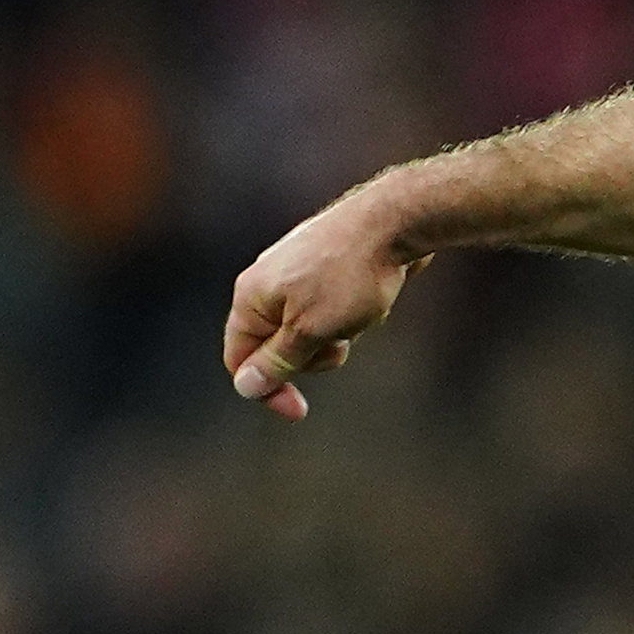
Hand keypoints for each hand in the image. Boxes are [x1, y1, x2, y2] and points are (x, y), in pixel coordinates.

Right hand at [221, 177, 429, 421]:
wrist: (394, 222)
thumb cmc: (350, 276)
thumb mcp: (311, 330)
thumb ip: (277, 361)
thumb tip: (245, 386)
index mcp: (251, 297)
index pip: (239, 359)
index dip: (265, 389)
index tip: (299, 411)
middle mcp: (267, 282)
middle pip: (277, 348)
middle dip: (311, 357)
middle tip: (339, 341)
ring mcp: (297, 273)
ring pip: (311, 331)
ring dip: (337, 336)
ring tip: (359, 312)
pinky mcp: (327, 268)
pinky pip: (334, 311)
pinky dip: (352, 315)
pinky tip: (373, 298)